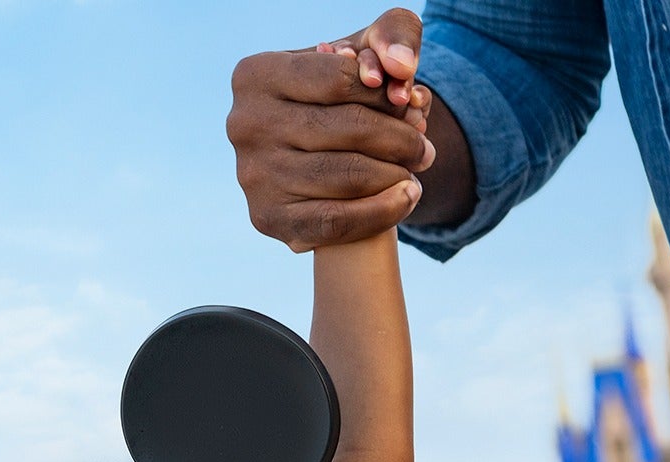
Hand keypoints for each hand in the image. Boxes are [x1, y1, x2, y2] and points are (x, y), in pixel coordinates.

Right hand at [228, 8, 430, 250]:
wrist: (311, 158)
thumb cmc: (340, 97)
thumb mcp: (364, 52)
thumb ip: (393, 33)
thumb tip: (401, 67)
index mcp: (256, 74)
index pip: (339, 79)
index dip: (384, 94)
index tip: (409, 103)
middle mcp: (244, 124)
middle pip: (347, 129)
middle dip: (399, 140)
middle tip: (425, 148)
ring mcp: (253, 174)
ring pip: (346, 176)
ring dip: (396, 175)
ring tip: (415, 171)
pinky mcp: (267, 217)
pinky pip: (337, 220)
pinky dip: (382, 211)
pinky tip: (406, 197)